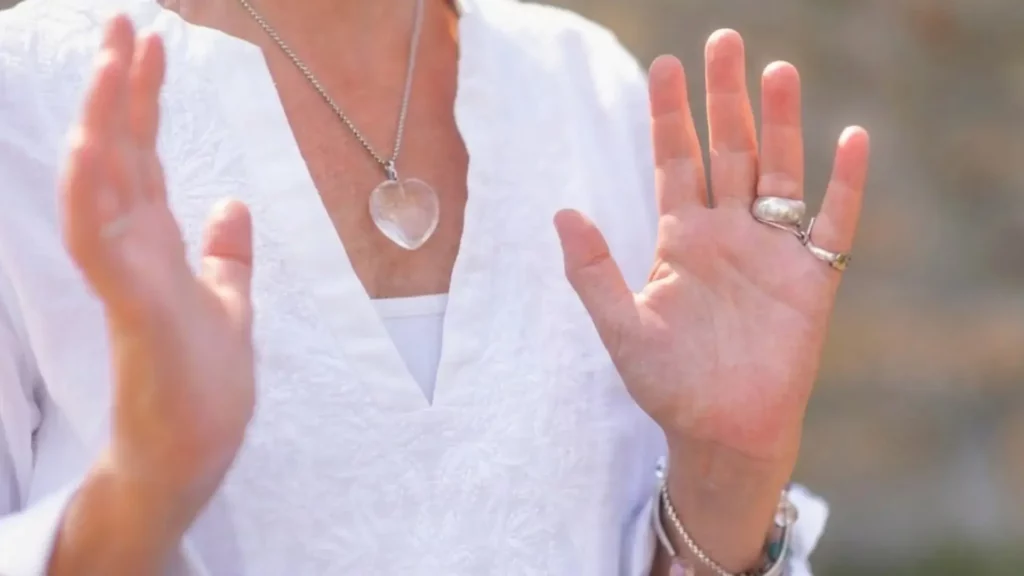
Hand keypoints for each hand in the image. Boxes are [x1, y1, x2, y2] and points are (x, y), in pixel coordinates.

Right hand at [61, 15, 254, 534]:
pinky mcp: (132, 310)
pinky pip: (99, 243)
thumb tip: (233, 203)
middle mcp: (133, 250)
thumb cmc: (201, 383)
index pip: (147, 156)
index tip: (154, 41)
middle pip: (122, 154)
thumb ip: (226, 255)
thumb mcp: (227, 302)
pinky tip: (90, 148)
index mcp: (157, 243)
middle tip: (121, 20)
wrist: (191, 453)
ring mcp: (127, 277)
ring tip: (108, 61)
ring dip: (103, 122)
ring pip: (103, 185)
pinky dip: (92, 194)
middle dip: (121, 87)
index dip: (147, 99)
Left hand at [555, 29, 868, 569]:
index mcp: (681, 238)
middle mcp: (727, 233)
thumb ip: (593, 270)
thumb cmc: (668, 384)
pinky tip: (852, 138)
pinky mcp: (811, 280)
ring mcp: (772, 252)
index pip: (674, 161)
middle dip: (724, 98)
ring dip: (780, 124)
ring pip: (779, 172)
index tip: (664, 63)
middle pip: (728, 150)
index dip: (669, 114)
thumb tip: (561, 211)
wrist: (720, 432)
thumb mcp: (621, 327)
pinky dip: (845, 183)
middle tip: (723, 40)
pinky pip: (834, 223)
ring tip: (778, 70)